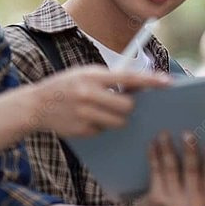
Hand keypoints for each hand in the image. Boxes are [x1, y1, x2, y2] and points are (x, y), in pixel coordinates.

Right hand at [30, 65, 170, 136]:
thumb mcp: (85, 74)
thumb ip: (109, 79)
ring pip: (118, 122)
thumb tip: (138, 88)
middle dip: (128, 107)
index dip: (150, 81)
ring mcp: (84, 114)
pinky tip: (86, 119)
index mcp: (92, 76)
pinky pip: (104, 131)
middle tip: (120, 103)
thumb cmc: (66, 85)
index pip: (128, 77)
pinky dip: (100, 126)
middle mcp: (88, 94)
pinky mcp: (81, 131)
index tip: (168, 82)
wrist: (36, 105)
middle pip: (127, 107)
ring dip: (116, 119)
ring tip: (101, 111)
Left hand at [135, 131, 204, 205]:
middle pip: (192, 171)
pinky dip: (154, 156)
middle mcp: (192, 204)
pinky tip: (153, 144)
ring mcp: (173, 202)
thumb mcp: (199, 202)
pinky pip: (156, 172)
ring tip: (165, 133)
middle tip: (188, 133)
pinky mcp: (157, 199)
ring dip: (168, 149)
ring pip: (171, 168)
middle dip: (190, 151)